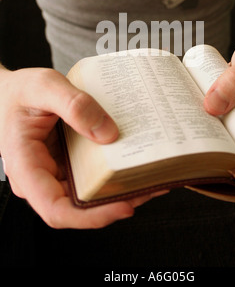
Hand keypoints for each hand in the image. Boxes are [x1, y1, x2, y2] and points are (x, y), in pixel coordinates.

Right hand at [0, 67, 163, 228]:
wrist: (10, 90)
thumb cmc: (19, 90)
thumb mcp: (44, 86)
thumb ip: (74, 105)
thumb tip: (108, 133)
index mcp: (26, 166)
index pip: (56, 209)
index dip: (91, 216)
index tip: (124, 205)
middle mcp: (40, 177)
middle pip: (79, 207)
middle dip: (117, 202)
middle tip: (151, 185)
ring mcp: (55, 172)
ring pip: (88, 195)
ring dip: (120, 190)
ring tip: (151, 176)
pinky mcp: (68, 164)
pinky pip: (91, 177)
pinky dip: (114, 174)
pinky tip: (135, 163)